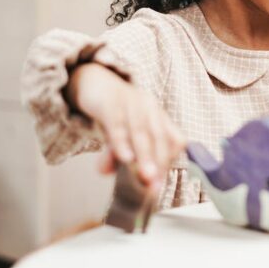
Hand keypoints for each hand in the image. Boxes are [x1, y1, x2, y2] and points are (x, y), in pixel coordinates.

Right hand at [66, 63, 186, 188]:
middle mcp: (150, 107)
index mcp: (158, 117)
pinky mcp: (112, 100)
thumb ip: (116, 154)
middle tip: (155, 186)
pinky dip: (122, 141)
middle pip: (160, 137)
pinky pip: (118, 122)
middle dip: (159, 163)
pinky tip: (123, 157)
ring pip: (141, 130)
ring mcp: (132, 102)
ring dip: (144, 155)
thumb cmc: (114, 112)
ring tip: (144, 177)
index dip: (168, 162)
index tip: (158, 184)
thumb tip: (107, 173)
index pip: (174, 140)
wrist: (94, 81)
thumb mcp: (118, 136)